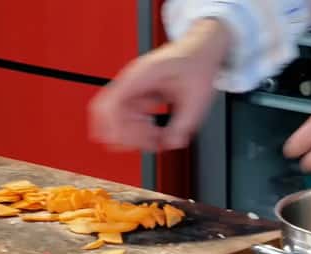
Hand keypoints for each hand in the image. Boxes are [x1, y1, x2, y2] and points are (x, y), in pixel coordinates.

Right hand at [89, 19, 230, 151]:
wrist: (200, 52)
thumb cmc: (196, 65)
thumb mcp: (196, 99)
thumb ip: (183, 124)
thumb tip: (171, 144)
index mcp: (141, 76)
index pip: (111, 103)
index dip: (112, 126)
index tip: (122, 142)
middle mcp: (132, 82)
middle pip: (110, 114)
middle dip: (126, 134)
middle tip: (150, 143)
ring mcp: (134, 89)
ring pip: (118, 118)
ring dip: (133, 134)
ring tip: (156, 139)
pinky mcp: (140, 96)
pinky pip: (129, 117)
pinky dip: (140, 129)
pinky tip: (155, 133)